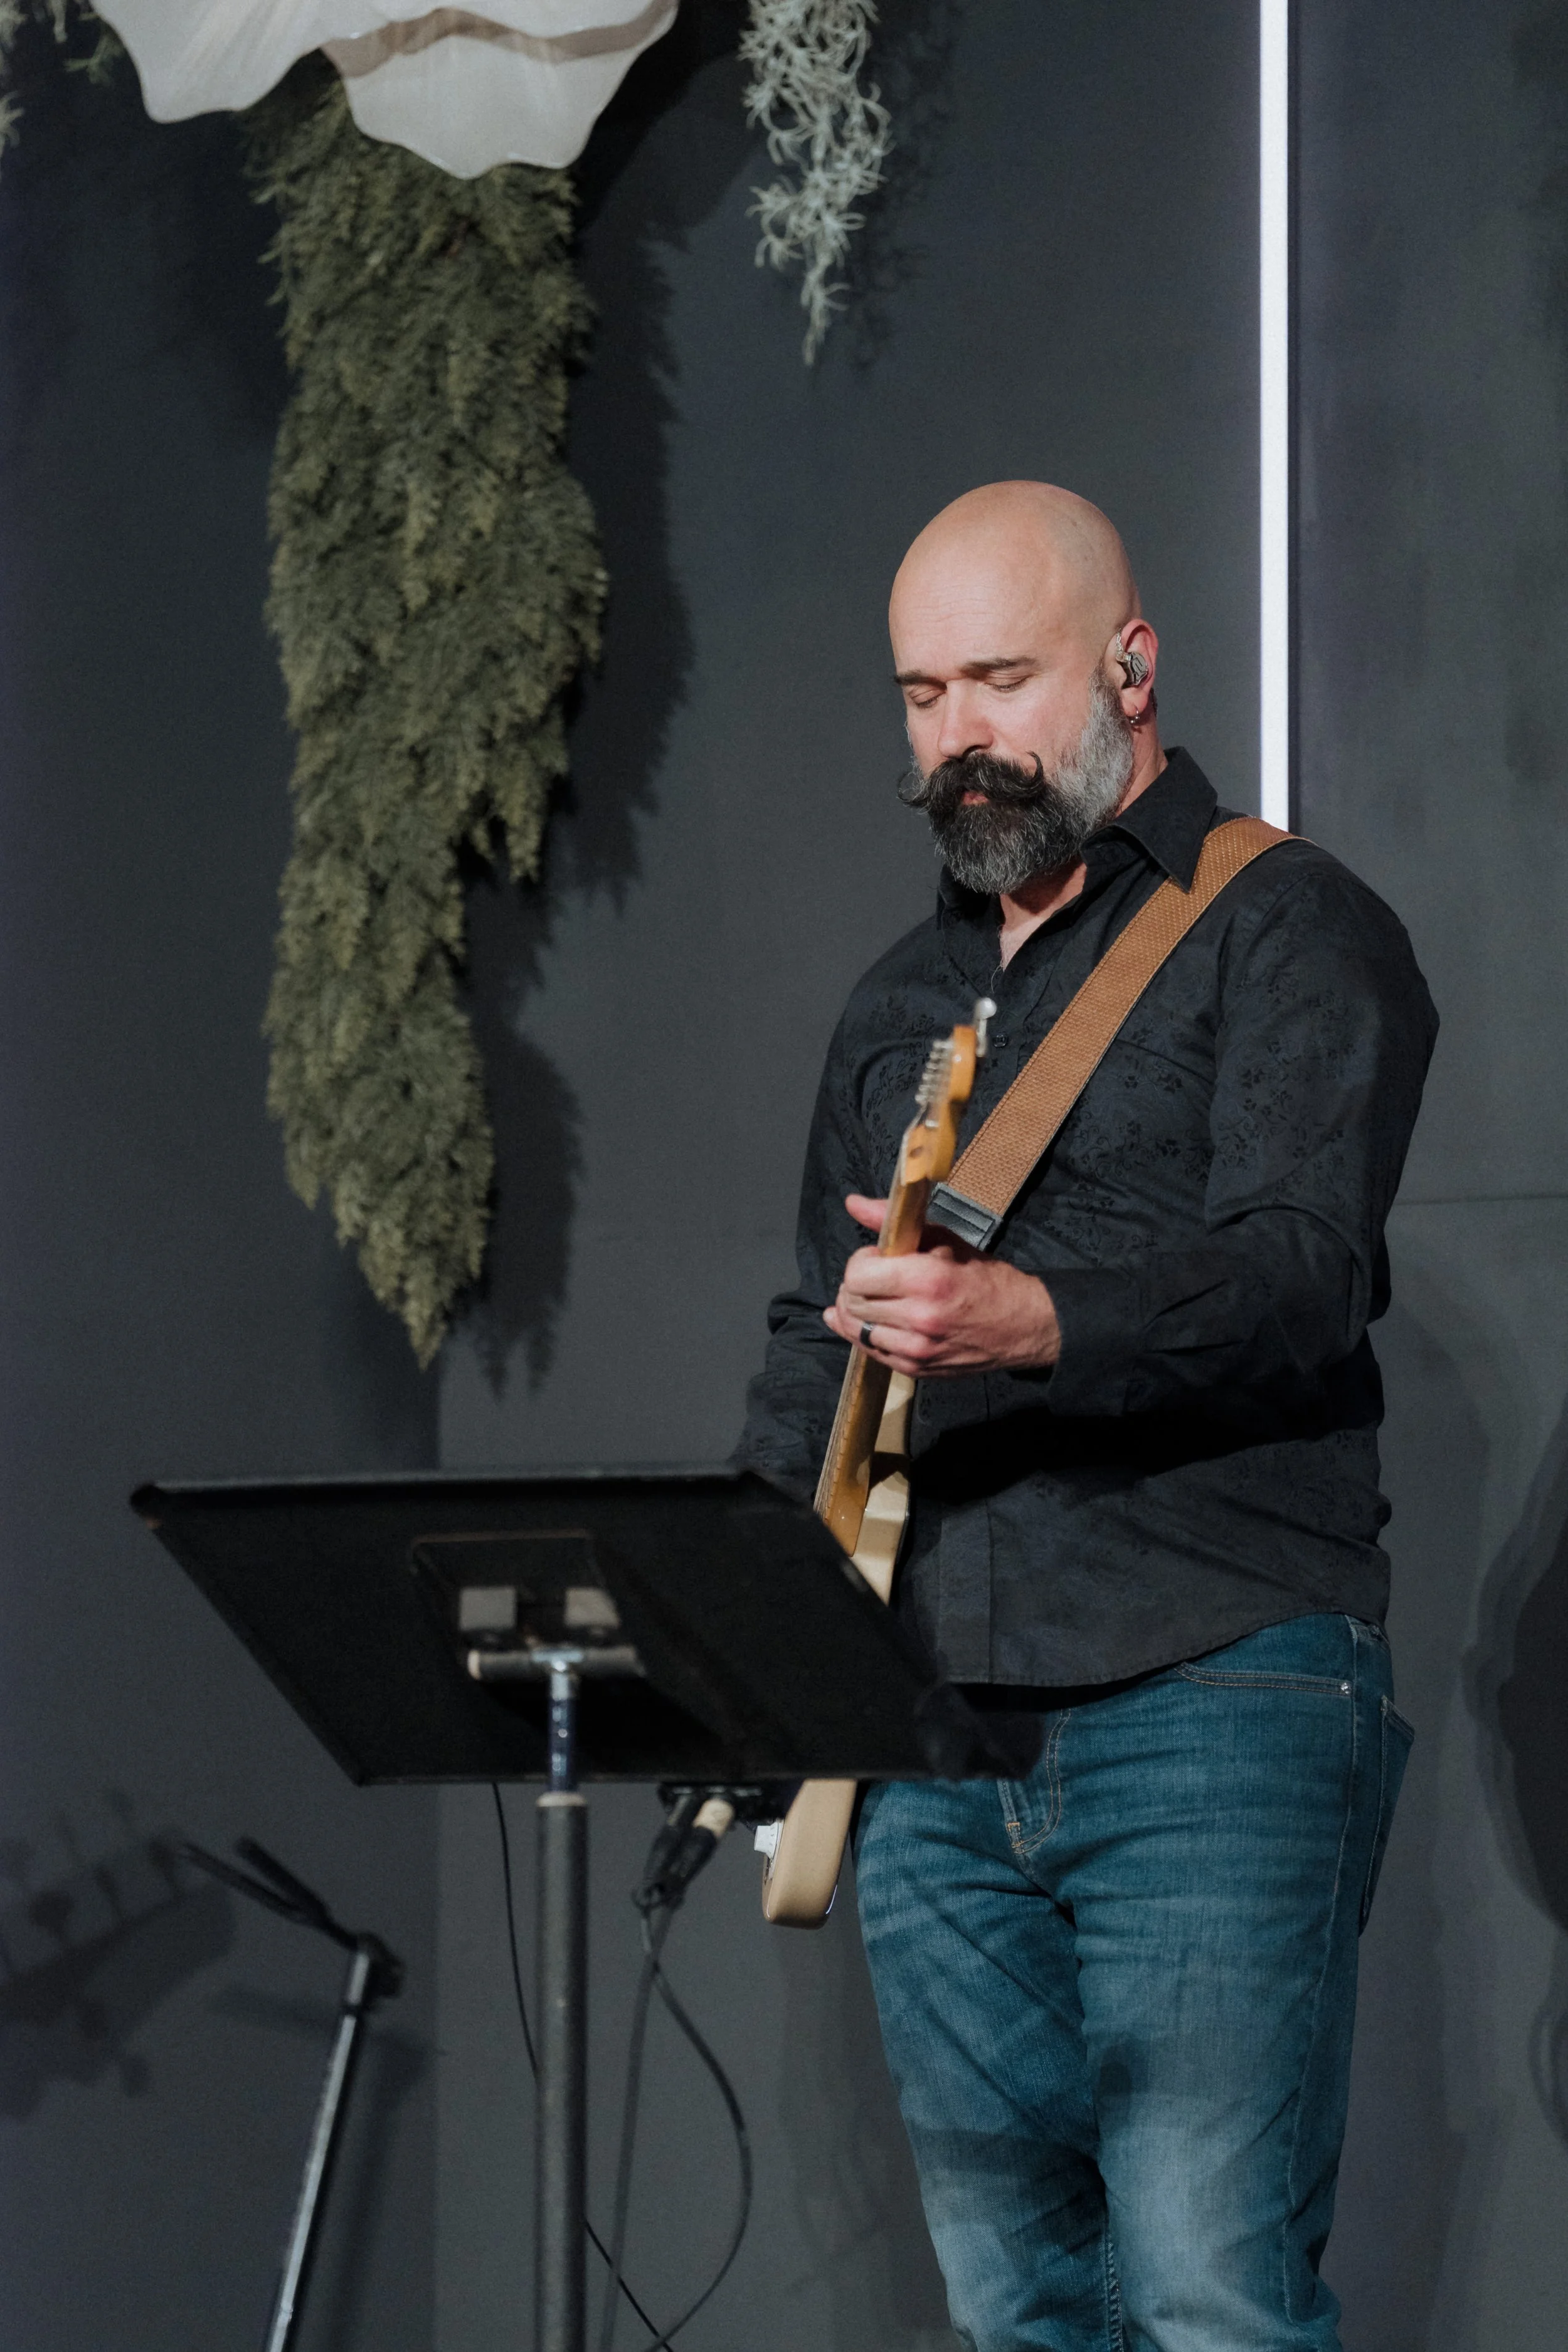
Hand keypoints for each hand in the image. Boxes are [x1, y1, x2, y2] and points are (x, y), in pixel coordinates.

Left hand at [822, 1194, 1060, 1378]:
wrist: (1023, 1325)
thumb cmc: (985, 1278)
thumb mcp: (945, 1240)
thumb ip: (894, 1221)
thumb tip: (853, 1203)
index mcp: (928, 1279)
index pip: (858, 1274)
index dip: (861, 1261)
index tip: (877, 1257)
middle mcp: (918, 1317)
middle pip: (852, 1301)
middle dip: (855, 1284)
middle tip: (874, 1277)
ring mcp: (916, 1349)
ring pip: (855, 1328)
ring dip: (857, 1310)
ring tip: (875, 1298)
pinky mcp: (915, 1369)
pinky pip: (870, 1351)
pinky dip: (866, 1333)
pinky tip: (876, 1321)